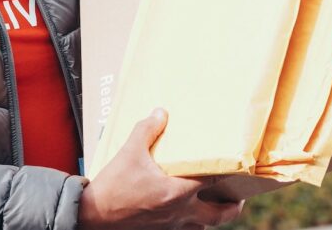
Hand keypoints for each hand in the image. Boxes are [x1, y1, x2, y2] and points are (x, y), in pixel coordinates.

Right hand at [78, 108, 244, 229]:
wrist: (92, 215)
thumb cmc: (112, 187)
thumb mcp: (129, 152)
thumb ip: (147, 130)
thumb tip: (160, 113)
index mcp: (177, 192)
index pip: (214, 182)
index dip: (229, 173)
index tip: (239, 165)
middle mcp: (180, 212)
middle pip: (220, 214)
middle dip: (233, 205)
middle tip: (237, 195)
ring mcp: (171, 226)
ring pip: (204, 226)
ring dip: (212, 215)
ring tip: (213, 203)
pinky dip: (191, 222)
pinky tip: (184, 212)